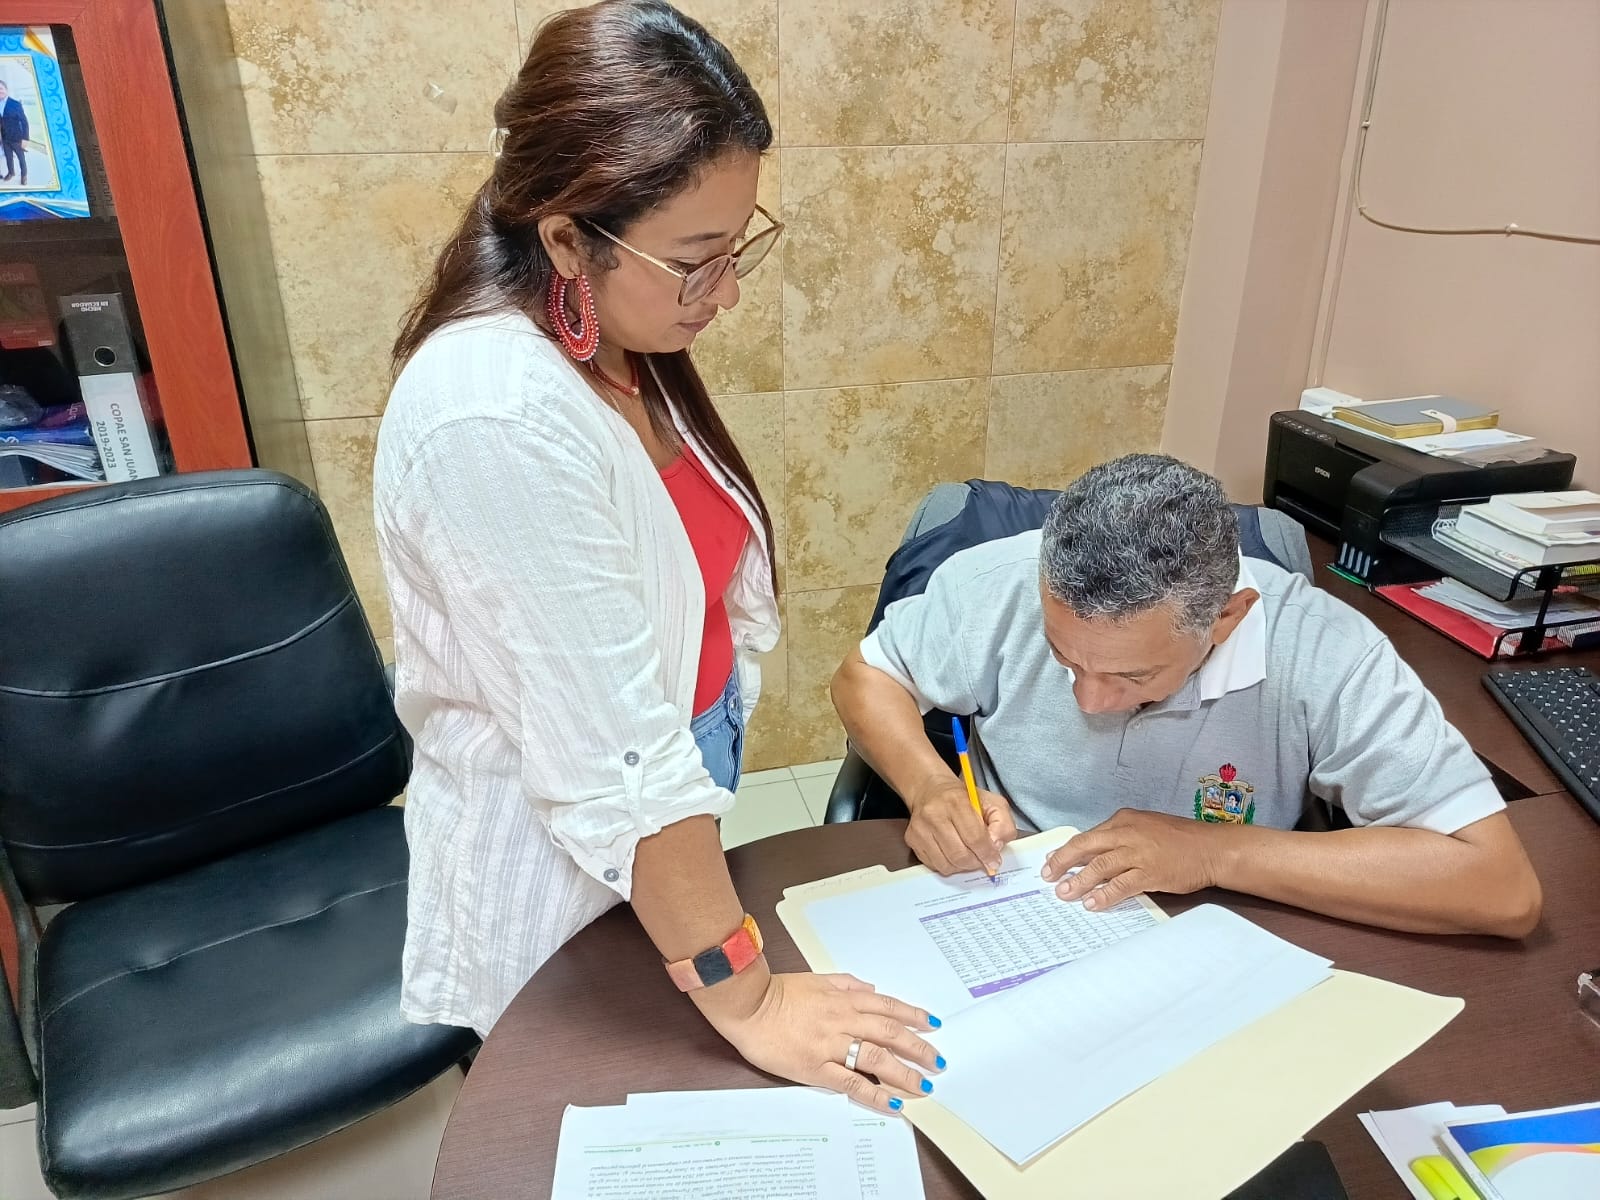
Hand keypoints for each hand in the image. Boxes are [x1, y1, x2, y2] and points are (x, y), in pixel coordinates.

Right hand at [707, 971, 944, 1113]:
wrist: (747, 1005)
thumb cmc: (777, 992)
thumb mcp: (816, 979)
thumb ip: (845, 983)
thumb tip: (870, 989)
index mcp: (844, 999)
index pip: (888, 1008)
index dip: (913, 1017)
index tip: (933, 1025)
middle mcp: (843, 1020)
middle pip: (890, 1034)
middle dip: (918, 1048)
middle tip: (938, 1062)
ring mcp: (831, 1045)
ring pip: (877, 1058)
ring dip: (904, 1073)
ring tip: (923, 1086)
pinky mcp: (816, 1068)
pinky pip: (852, 1082)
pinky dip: (875, 1093)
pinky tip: (892, 1102)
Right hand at [904, 775, 1017, 875]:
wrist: (931, 790)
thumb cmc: (965, 799)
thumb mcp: (993, 803)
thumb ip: (1003, 824)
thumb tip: (995, 847)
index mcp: (956, 801)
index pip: (975, 837)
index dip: (987, 854)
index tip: (994, 861)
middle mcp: (934, 814)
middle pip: (960, 855)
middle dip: (975, 862)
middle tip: (981, 860)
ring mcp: (920, 828)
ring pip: (946, 864)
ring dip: (962, 866)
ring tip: (967, 854)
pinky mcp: (912, 839)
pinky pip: (934, 865)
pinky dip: (948, 865)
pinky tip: (952, 853)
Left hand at [1042, 808, 1220, 909]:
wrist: (1212, 848)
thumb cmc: (1181, 840)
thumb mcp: (1146, 829)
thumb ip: (1122, 839)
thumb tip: (1096, 856)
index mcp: (1124, 820)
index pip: (1088, 836)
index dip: (1068, 850)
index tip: (1052, 861)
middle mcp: (1127, 832)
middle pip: (1086, 846)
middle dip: (1063, 861)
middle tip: (1048, 875)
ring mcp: (1139, 852)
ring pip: (1100, 865)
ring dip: (1079, 880)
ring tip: (1064, 893)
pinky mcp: (1150, 871)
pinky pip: (1121, 884)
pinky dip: (1104, 894)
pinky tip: (1092, 903)